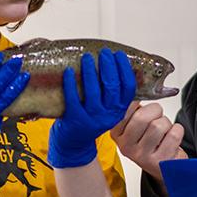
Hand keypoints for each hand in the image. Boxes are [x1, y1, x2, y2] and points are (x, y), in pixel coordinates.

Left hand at [47, 49, 136, 168]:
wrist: (75, 144)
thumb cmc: (91, 120)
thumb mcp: (108, 110)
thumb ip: (113, 94)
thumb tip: (113, 63)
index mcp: (119, 110)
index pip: (128, 87)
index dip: (125, 69)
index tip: (119, 55)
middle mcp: (108, 115)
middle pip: (112, 86)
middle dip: (108, 66)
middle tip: (103, 53)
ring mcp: (92, 118)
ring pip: (93, 91)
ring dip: (90, 71)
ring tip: (86, 57)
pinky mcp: (75, 119)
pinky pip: (73, 98)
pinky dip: (70, 83)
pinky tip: (68, 71)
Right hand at [110, 101, 185, 180]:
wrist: (164, 166)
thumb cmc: (150, 140)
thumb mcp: (136, 124)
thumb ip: (133, 106)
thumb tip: (138, 79)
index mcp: (116, 133)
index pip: (123, 109)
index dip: (136, 101)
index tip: (142, 103)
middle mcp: (125, 146)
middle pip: (142, 117)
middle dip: (155, 111)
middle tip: (156, 117)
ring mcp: (142, 156)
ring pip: (159, 125)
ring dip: (167, 123)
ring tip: (163, 132)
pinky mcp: (159, 162)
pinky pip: (174, 134)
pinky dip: (177, 131)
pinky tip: (170, 139)